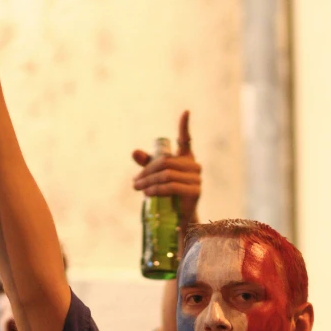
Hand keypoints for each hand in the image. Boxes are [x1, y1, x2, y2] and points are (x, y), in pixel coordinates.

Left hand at [132, 110, 201, 228]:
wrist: (180, 219)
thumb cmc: (168, 195)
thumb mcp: (155, 176)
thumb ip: (146, 163)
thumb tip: (134, 152)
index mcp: (186, 158)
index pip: (186, 140)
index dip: (184, 126)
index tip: (186, 111)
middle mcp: (194, 166)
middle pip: (165, 162)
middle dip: (147, 171)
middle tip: (134, 182)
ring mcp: (196, 179)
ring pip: (167, 175)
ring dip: (148, 182)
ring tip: (137, 189)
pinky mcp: (195, 192)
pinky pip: (172, 187)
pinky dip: (157, 189)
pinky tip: (147, 194)